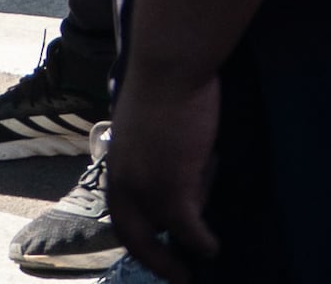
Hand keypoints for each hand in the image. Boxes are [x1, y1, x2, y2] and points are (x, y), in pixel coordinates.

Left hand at [109, 62, 223, 278]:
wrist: (169, 68)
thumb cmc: (163, 82)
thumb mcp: (147, 124)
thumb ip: (152, 151)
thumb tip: (179, 169)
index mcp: (116, 167)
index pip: (122, 215)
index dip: (139, 237)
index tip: (154, 249)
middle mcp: (125, 186)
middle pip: (135, 237)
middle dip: (156, 260)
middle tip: (178, 275)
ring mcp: (147, 191)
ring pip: (167, 230)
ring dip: (187, 245)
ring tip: (205, 255)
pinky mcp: (173, 190)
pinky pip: (188, 230)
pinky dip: (202, 243)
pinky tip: (214, 249)